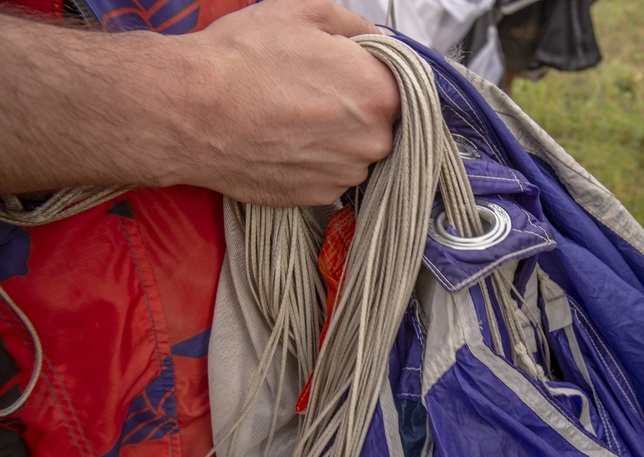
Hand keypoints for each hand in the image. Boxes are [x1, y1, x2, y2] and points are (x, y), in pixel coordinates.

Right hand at [0, 1, 399, 207]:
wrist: (188, 112)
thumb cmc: (242, 59)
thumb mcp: (303, 13)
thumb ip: (356, 26)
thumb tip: (379, 41)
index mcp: (378, 93)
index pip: (402, 86)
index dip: (374, 75)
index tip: (350, 71)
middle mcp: (373, 141)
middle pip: (382, 122)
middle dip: (357, 107)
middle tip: (313, 92)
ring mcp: (346, 174)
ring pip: (356, 151)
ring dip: (337, 137)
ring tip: (292, 116)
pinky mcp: (318, 197)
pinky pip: (331, 175)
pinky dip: (315, 160)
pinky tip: (283, 140)